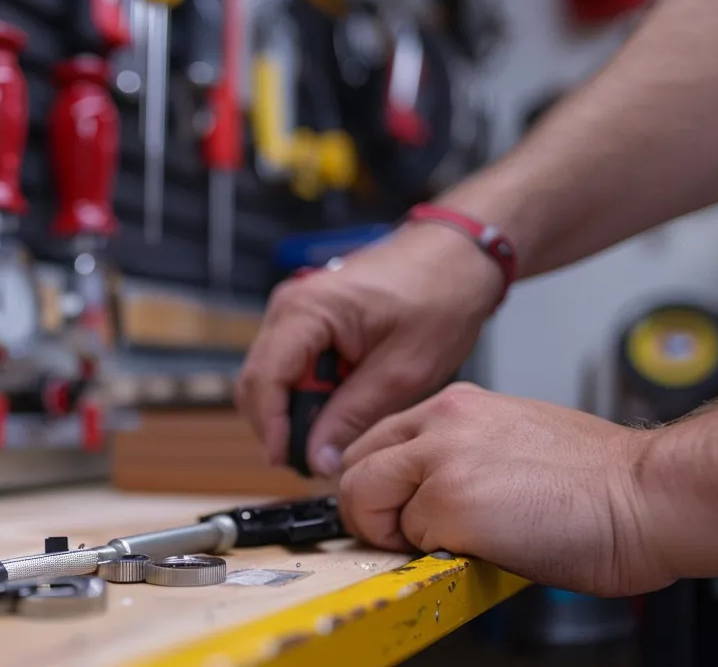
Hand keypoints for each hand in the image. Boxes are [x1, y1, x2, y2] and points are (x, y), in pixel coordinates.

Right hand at [234, 223, 502, 475]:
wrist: (459, 255)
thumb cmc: (440, 294)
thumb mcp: (402, 370)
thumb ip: (353, 416)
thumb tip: (318, 458)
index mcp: (307, 310)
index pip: (265, 380)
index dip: (272, 427)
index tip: (288, 462)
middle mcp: (290, 306)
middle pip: (259, 380)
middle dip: (280, 424)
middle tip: (314, 461)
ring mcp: (296, 310)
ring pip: (272, 376)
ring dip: (294, 411)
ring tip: (331, 439)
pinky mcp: (310, 318)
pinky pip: (292, 364)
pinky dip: (307, 393)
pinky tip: (337, 410)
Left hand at [337, 382, 673, 596]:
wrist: (649, 495)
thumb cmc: (600, 481)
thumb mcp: (514, 441)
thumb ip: (460, 454)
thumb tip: (422, 493)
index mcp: (458, 406)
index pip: (375, 441)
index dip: (376, 485)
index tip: (389, 512)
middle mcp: (442, 422)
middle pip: (353, 469)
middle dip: (370, 512)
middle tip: (407, 539)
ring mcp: (442, 459)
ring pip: (366, 502)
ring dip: (397, 535)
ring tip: (452, 543)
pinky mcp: (450, 503)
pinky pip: (407, 540)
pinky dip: (434, 555)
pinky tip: (482, 548)